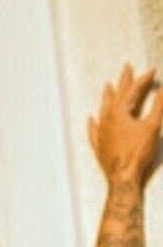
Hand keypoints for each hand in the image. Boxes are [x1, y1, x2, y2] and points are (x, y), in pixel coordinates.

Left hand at [88, 63, 162, 186]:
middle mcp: (107, 120)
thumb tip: (162, 90)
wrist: (123, 178)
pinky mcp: (99, 147)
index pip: (132, 91)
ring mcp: (101, 134)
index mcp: (119, 113)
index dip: (143, 80)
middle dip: (123, 81)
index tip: (152, 71)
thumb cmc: (137, 153)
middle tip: (126, 68)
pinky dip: (93, 124)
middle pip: (116, 96)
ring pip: (103, 110)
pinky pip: (93, 131)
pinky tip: (91, 119)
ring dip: (107, 97)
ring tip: (108, 86)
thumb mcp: (152, 127)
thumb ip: (158, 106)